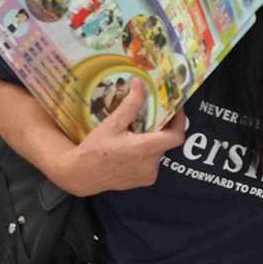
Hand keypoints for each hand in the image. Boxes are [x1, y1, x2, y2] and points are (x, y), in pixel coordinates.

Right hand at [62, 83, 185, 195]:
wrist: (82, 175)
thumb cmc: (95, 150)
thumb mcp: (111, 124)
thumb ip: (130, 105)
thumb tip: (140, 83)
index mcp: (144, 150)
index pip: (176, 136)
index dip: (180, 121)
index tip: (175, 108)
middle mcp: (151, 165)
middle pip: (166, 142)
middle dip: (161, 128)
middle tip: (152, 114)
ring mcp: (149, 175)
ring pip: (159, 151)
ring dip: (152, 140)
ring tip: (137, 131)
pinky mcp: (145, 181)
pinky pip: (153, 162)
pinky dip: (147, 152)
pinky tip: (131, 147)